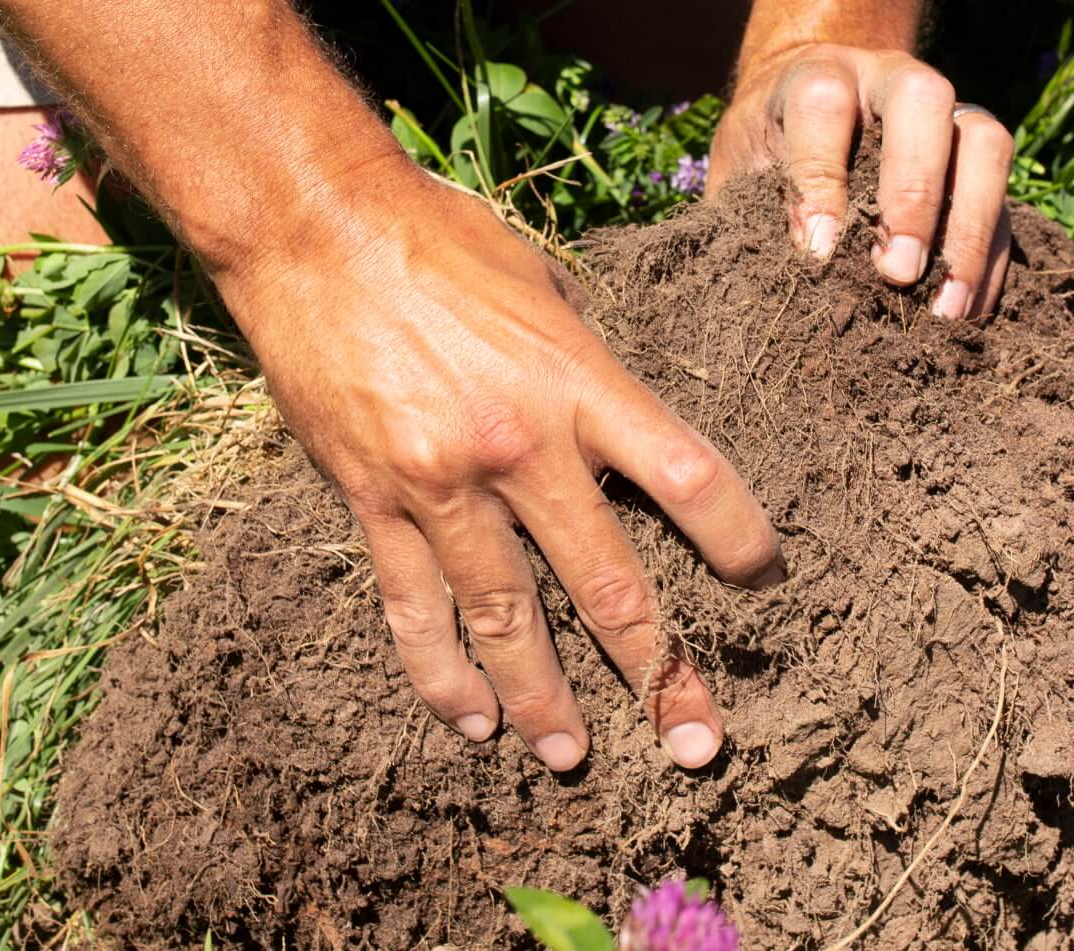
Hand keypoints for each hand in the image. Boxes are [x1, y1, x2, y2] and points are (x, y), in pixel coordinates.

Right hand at [218, 174, 786, 771]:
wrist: (312, 230)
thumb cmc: (437, 240)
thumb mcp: (542, 287)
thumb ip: (585, 367)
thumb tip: (618, 428)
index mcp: (577, 380)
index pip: (686, 474)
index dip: (736, 535)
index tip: (761, 580)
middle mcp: (519, 445)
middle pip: (608, 581)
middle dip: (658, 671)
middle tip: (694, 744)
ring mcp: (443, 484)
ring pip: (508, 618)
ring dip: (547, 698)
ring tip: (573, 756)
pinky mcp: (375, 503)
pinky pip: (415, 609)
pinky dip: (444, 673)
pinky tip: (473, 720)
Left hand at [707, 43, 1013, 320]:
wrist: (817, 106)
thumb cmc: (771, 149)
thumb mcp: (744, 170)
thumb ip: (758, 209)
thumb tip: (785, 281)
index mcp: (820, 75)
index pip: (824, 106)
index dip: (820, 182)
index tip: (817, 253)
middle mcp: (891, 80)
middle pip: (922, 103)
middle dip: (914, 192)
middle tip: (897, 274)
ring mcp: (948, 113)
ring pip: (984, 144)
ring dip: (970, 231)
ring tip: (944, 309)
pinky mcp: (980, 160)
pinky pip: (1005, 200)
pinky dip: (990, 261)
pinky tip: (965, 315)